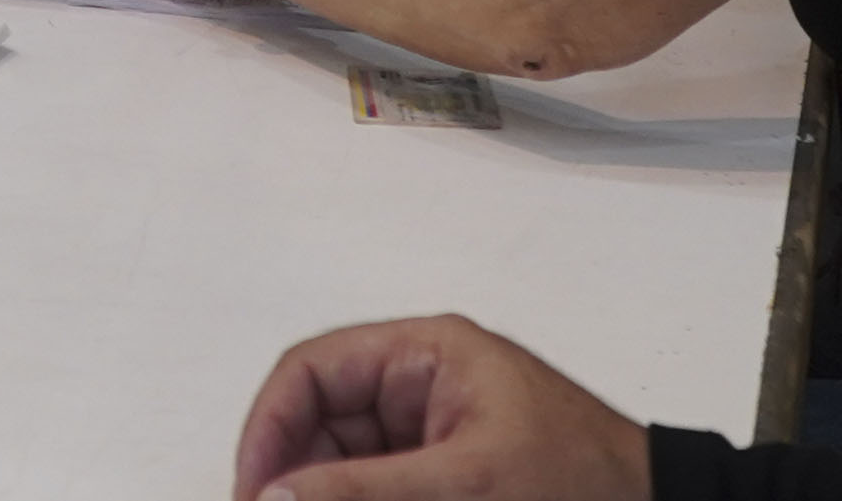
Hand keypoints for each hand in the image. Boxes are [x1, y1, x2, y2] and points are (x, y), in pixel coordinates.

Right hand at [233, 317, 649, 500]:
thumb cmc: (588, 480)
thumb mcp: (466, 482)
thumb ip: (364, 489)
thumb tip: (273, 494)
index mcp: (425, 354)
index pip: (312, 372)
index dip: (269, 428)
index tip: (253, 492)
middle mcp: (420, 386)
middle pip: (320, 424)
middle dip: (294, 476)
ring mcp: (432, 436)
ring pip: (346, 465)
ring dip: (324, 494)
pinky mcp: (448, 478)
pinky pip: (381, 487)